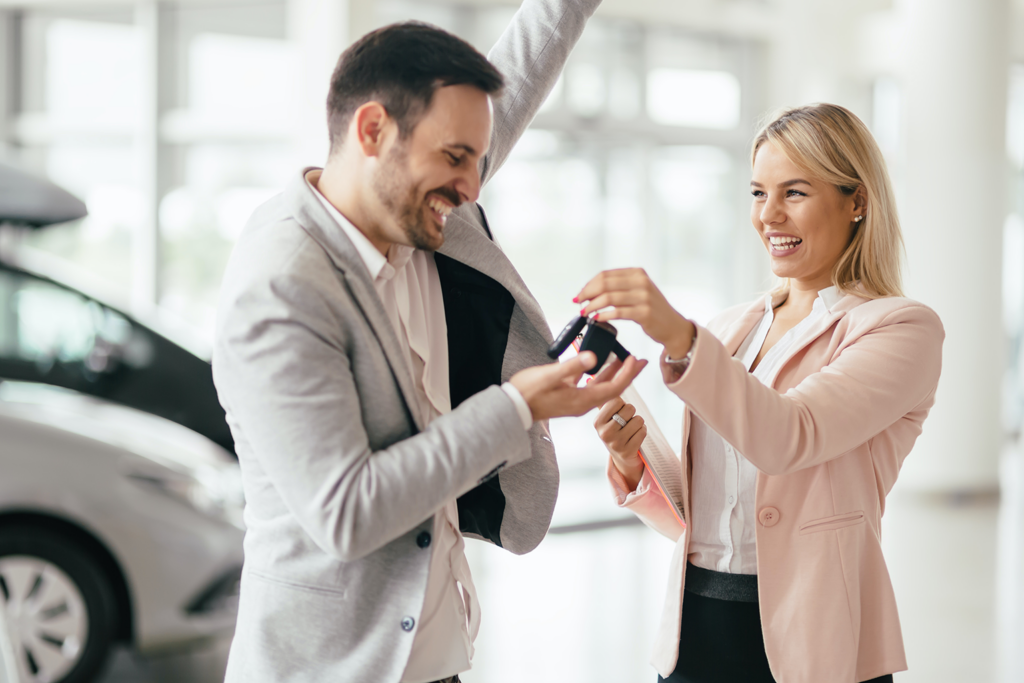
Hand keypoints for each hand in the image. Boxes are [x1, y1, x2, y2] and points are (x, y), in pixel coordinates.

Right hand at [509, 351, 647, 421]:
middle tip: (640, 360)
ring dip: (614, 373)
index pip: (614, 388)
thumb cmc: (529, 392)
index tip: (635, 359)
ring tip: (625, 359)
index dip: (626, 374)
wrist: (513, 407)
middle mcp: (583, 403)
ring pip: (602, 386)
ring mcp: (576, 401)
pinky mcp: (569, 397)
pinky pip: (591, 385)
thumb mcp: (550, 376)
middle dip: (627, 373)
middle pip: (613, 388)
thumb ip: (572, 366)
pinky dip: (599, 374)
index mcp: (582, 400)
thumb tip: (593, 357)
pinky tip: (599, 364)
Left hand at [575, 268, 694, 358]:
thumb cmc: (652, 310)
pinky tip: (597, 319)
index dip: (589, 285)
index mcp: (638, 273)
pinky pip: (617, 312)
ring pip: (609, 298)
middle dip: (587, 294)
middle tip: (578, 303)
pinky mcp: (644, 313)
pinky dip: (603, 315)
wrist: (673, 326)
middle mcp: (641, 282)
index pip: (606, 275)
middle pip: (605, 284)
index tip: (580, 294)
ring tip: (585, 312)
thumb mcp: (638, 291)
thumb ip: (619, 287)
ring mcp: (644, 297)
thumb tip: (590, 291)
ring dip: (592, 306)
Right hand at [594, 394, 645, 490]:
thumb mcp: (606, 417)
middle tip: (625, 422)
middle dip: (631, 413)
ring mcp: (616, 443)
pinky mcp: (628, 451)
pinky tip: (635, 437)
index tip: (617, 411)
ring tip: (630, 429)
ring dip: (638, 423)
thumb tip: (594, 378)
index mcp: (597, 422)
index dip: (621, 403)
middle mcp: (604, 433)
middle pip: (629, 409)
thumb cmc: (615, 430)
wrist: (621, 456)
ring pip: (638, 420)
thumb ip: (603, 399)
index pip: (616, 400)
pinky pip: (643, 431)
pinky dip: (642, 431)